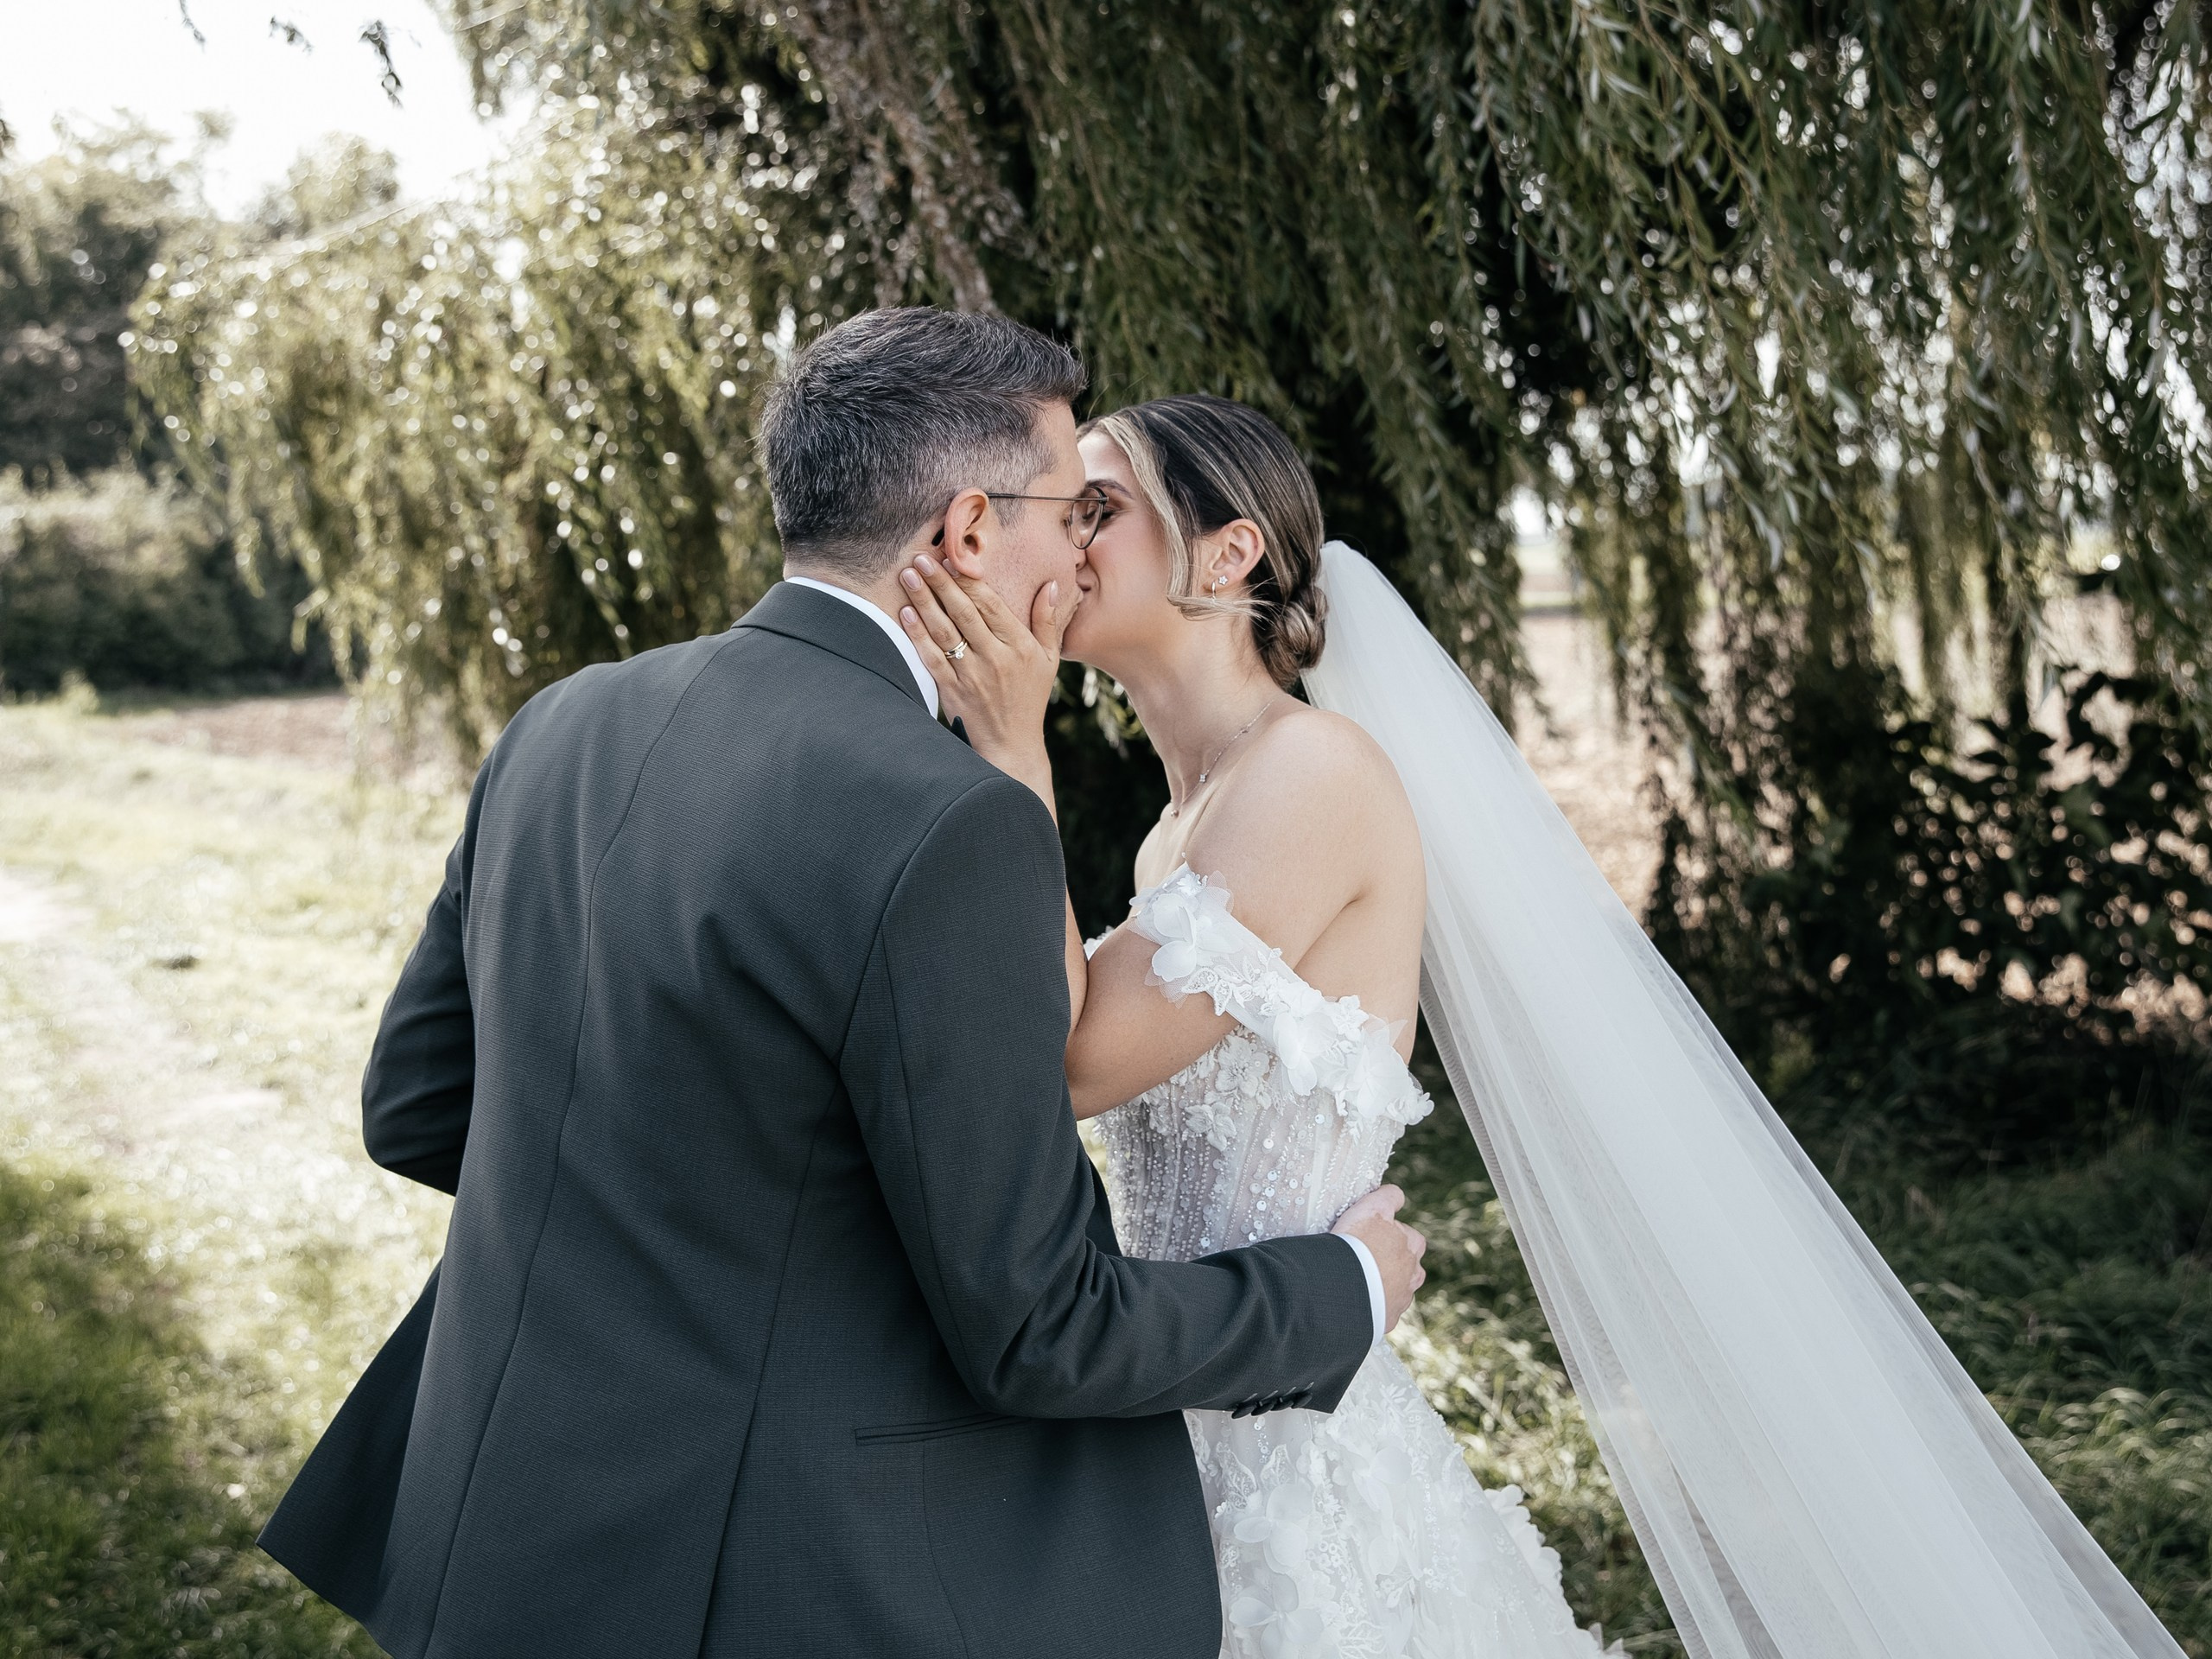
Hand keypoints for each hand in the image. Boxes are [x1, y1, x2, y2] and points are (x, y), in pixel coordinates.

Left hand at [898, 555, 1072, 806]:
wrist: (1012, 746)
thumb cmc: (1030, 700)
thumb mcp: (1049, 661)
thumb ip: (1048, 622)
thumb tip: (1053, 585)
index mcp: (1019, 646)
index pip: (990, 605)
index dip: (969, 580)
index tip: (952, 557)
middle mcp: (996, 658)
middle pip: (963, 612)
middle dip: (940, 582)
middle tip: (921, 557)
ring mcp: (972, 675)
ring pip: (944, 631)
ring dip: (923, 601)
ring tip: (909, 576)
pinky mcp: (953, 691)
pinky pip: (932, 658)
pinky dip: (918, 635)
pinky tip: (906, 614)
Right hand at [1331, 1184, 1426, 1332]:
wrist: (1345, 1288)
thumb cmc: (1359, 1243)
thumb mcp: (1374, 1207)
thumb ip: (1389, 1197)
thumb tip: (1397, 1195)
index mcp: (1414, 1245)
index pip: (1406, 1234)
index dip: (1385, 1232)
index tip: (1368, 1234)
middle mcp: (1414, 1274)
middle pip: (1404, 1264)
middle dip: (1388, 1261)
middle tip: (1362, 1258)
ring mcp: (1402, 1299)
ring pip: (1394, 1289)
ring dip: (1381, 1284)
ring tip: (1357, 1280)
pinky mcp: (1388, 1319)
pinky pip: (1381, 1310)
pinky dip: (1371, 1305)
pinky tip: (1355, 1298)